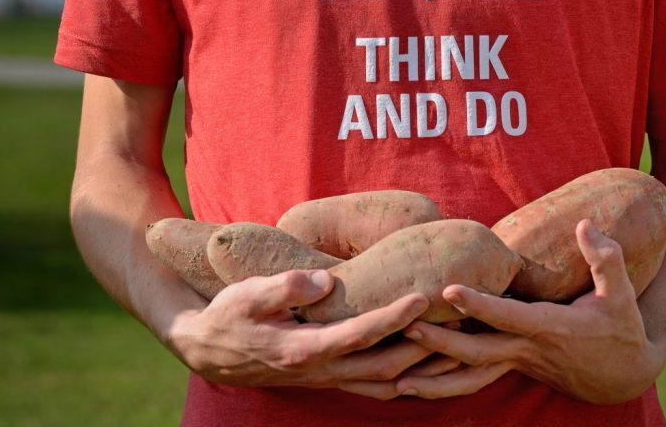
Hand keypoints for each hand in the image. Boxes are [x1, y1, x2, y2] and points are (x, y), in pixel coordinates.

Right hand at [165, 269, 432, 399]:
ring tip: (457, 348)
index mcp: (303, 348)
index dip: (395, 317)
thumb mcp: (246, 294)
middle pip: (386, 367)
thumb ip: (285, 287)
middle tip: (457, 322)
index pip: (360, 334)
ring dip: (422, 370)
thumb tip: (325, 279)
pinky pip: (376, 386)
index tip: (425, 296)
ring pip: (386, 385)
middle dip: (425, 348)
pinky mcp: (330, 379)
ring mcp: (328, 379)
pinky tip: (428, 364)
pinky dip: (406, 379)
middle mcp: (321, 370)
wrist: (209, 350)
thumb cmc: (229, 315)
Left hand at [392, 220, 665, 403]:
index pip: (508, 316)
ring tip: (396, 378)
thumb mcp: (622, 294)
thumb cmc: (621, 329)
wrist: (623, 375)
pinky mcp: (511, 369)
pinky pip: (473, 380)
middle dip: (440, 342)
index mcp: (551, 328)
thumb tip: (584, 224)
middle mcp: (528, 349)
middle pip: (477, 351)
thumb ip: (606, 259)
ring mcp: (517, 364)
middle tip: (403, 326)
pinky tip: (413, 384)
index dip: (479, 305)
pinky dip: (444, 385)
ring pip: (470, 377)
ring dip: (434, 378)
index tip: (448, 291)